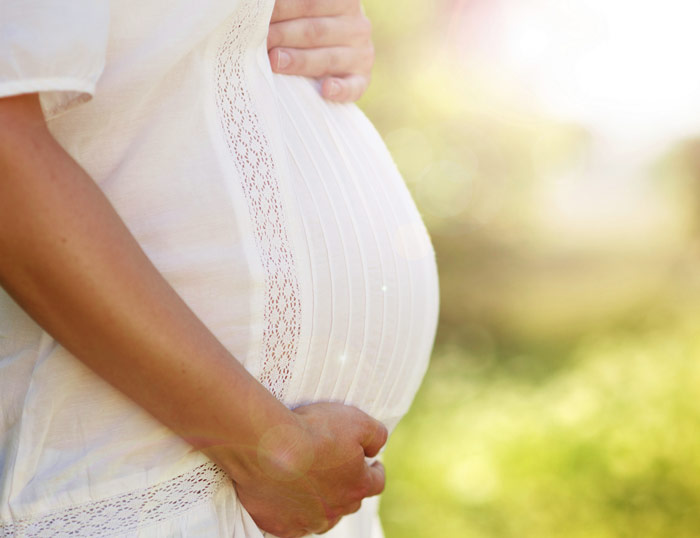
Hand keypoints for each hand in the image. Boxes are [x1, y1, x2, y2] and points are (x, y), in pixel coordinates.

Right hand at [234, 402, 387, 537]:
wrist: (267, 446)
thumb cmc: (312, 432)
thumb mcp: (357, 421)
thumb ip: (375, 435)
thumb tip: (376, 447)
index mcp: (357, 486)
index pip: (376, 482)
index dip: (375, 470)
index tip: (371, 463)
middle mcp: (335, 510)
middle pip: (348, 501)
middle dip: (346, 485)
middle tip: (335, 467)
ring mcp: (306, 521)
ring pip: (320, 516)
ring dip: (319, 501)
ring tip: (308, 481)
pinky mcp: (278, 525)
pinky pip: (290, 522)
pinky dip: (290, 509)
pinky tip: (284, 493)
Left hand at [268, 0, 373, 102]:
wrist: (339, 46)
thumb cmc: (311, 24)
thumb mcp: (307, 11)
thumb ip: (294, 8)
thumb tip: (261, 7)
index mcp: (344, 1)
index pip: (309, 3)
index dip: (282, 9)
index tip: (257, 16)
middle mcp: (357, 26)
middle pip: (316, 31)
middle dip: (284, 35)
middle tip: (261, 40)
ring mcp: (361, 54)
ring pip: (328, 58)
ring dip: (300, 61)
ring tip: (275, 61)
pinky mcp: (362, 79)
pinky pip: (353, 86)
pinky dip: (340, 89)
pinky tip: (325, 89)